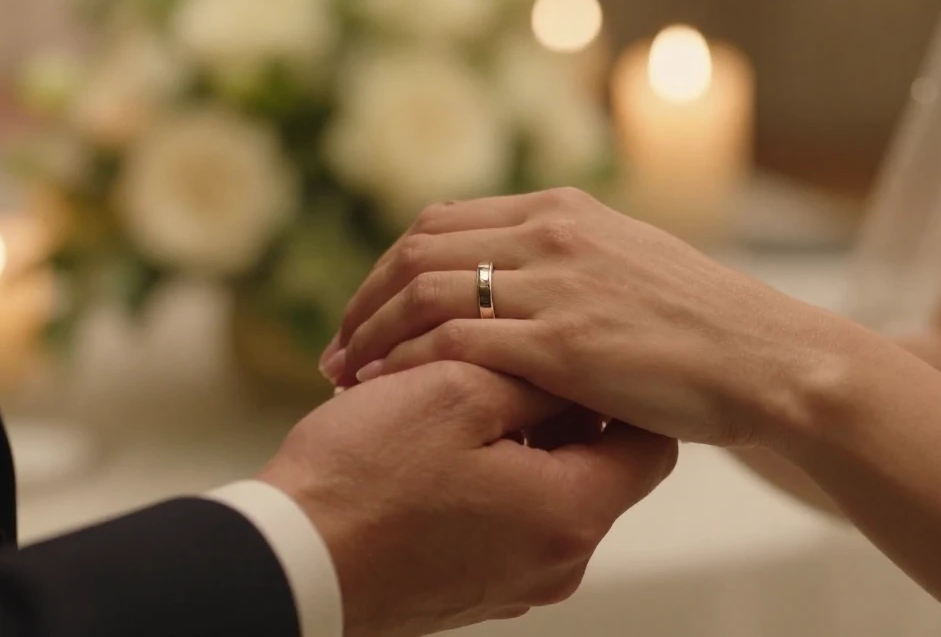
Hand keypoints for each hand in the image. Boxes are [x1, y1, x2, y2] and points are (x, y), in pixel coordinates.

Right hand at [258, 361, 676, 636]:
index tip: (588, 354)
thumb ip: (533, 375)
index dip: (624, 391)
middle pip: (597, 467)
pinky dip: (489, 475)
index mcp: (571, 513)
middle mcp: (559, 560)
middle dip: (560, 409)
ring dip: (517, 438)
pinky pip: (510, 519)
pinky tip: (437, 442)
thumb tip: (571, 367)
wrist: (290, 562)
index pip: (650, 447)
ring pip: (548, 489)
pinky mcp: (476, 587)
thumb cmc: (367, 477)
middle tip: (510, 362)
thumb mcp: (457, 392)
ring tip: (460, 395)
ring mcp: (518, 581)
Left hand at [322, 188, 849, 446]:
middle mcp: (549, 235)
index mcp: (563, 210)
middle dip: (365, 299)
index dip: (390, 266)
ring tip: (345, 376)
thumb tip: (522, 280)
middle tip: (338, 348)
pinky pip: (453, 343)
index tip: (369, 309)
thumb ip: (570, 261)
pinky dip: (406, 363)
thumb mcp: (630, 263)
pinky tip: (385, 390)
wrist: (763, 356)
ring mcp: (553, 285)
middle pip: (417, 249)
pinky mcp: (560, 342)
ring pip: (424, 292)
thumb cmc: (704, 324)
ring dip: (372, 334)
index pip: (443, 222)